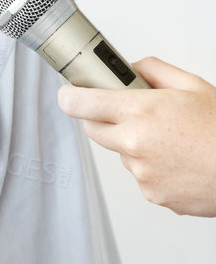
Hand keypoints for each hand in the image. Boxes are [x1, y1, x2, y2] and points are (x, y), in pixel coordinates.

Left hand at [59, 57, 215, 216]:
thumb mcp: (194, 86)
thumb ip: (156, 71)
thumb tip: (132, 68)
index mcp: (141, 111)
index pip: (80, 103)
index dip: (71, 96)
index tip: (69, 92)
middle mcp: (134, 143)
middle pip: (94, 130)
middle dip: (105, 119)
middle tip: (134, 114)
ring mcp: (141, 172)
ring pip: (122, 154)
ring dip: (136, 146)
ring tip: (175, 141)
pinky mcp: (152, 194)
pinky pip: (142, 176)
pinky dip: (155, 168)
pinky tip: (182, 161)